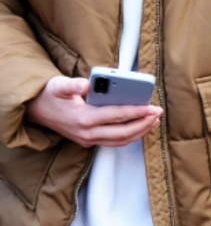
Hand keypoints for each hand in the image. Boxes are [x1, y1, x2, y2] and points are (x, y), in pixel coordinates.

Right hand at [25, 76, 162, 147]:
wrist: (37, 111)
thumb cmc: (51, 95)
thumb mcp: (59, 85)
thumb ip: (72, 84)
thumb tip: (86, 83)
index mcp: (83, 119)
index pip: (116, 116)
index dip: (137, 112)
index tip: (152, 108)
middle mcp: (87, 133)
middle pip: (122, 133)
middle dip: (144, 124)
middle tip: (158, 113)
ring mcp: (87, 140)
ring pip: (120, 141)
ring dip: (140, 132)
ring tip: (154, 120)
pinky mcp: (88, 141)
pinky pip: (114, 142)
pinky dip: (130, 136)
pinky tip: (141, 126)